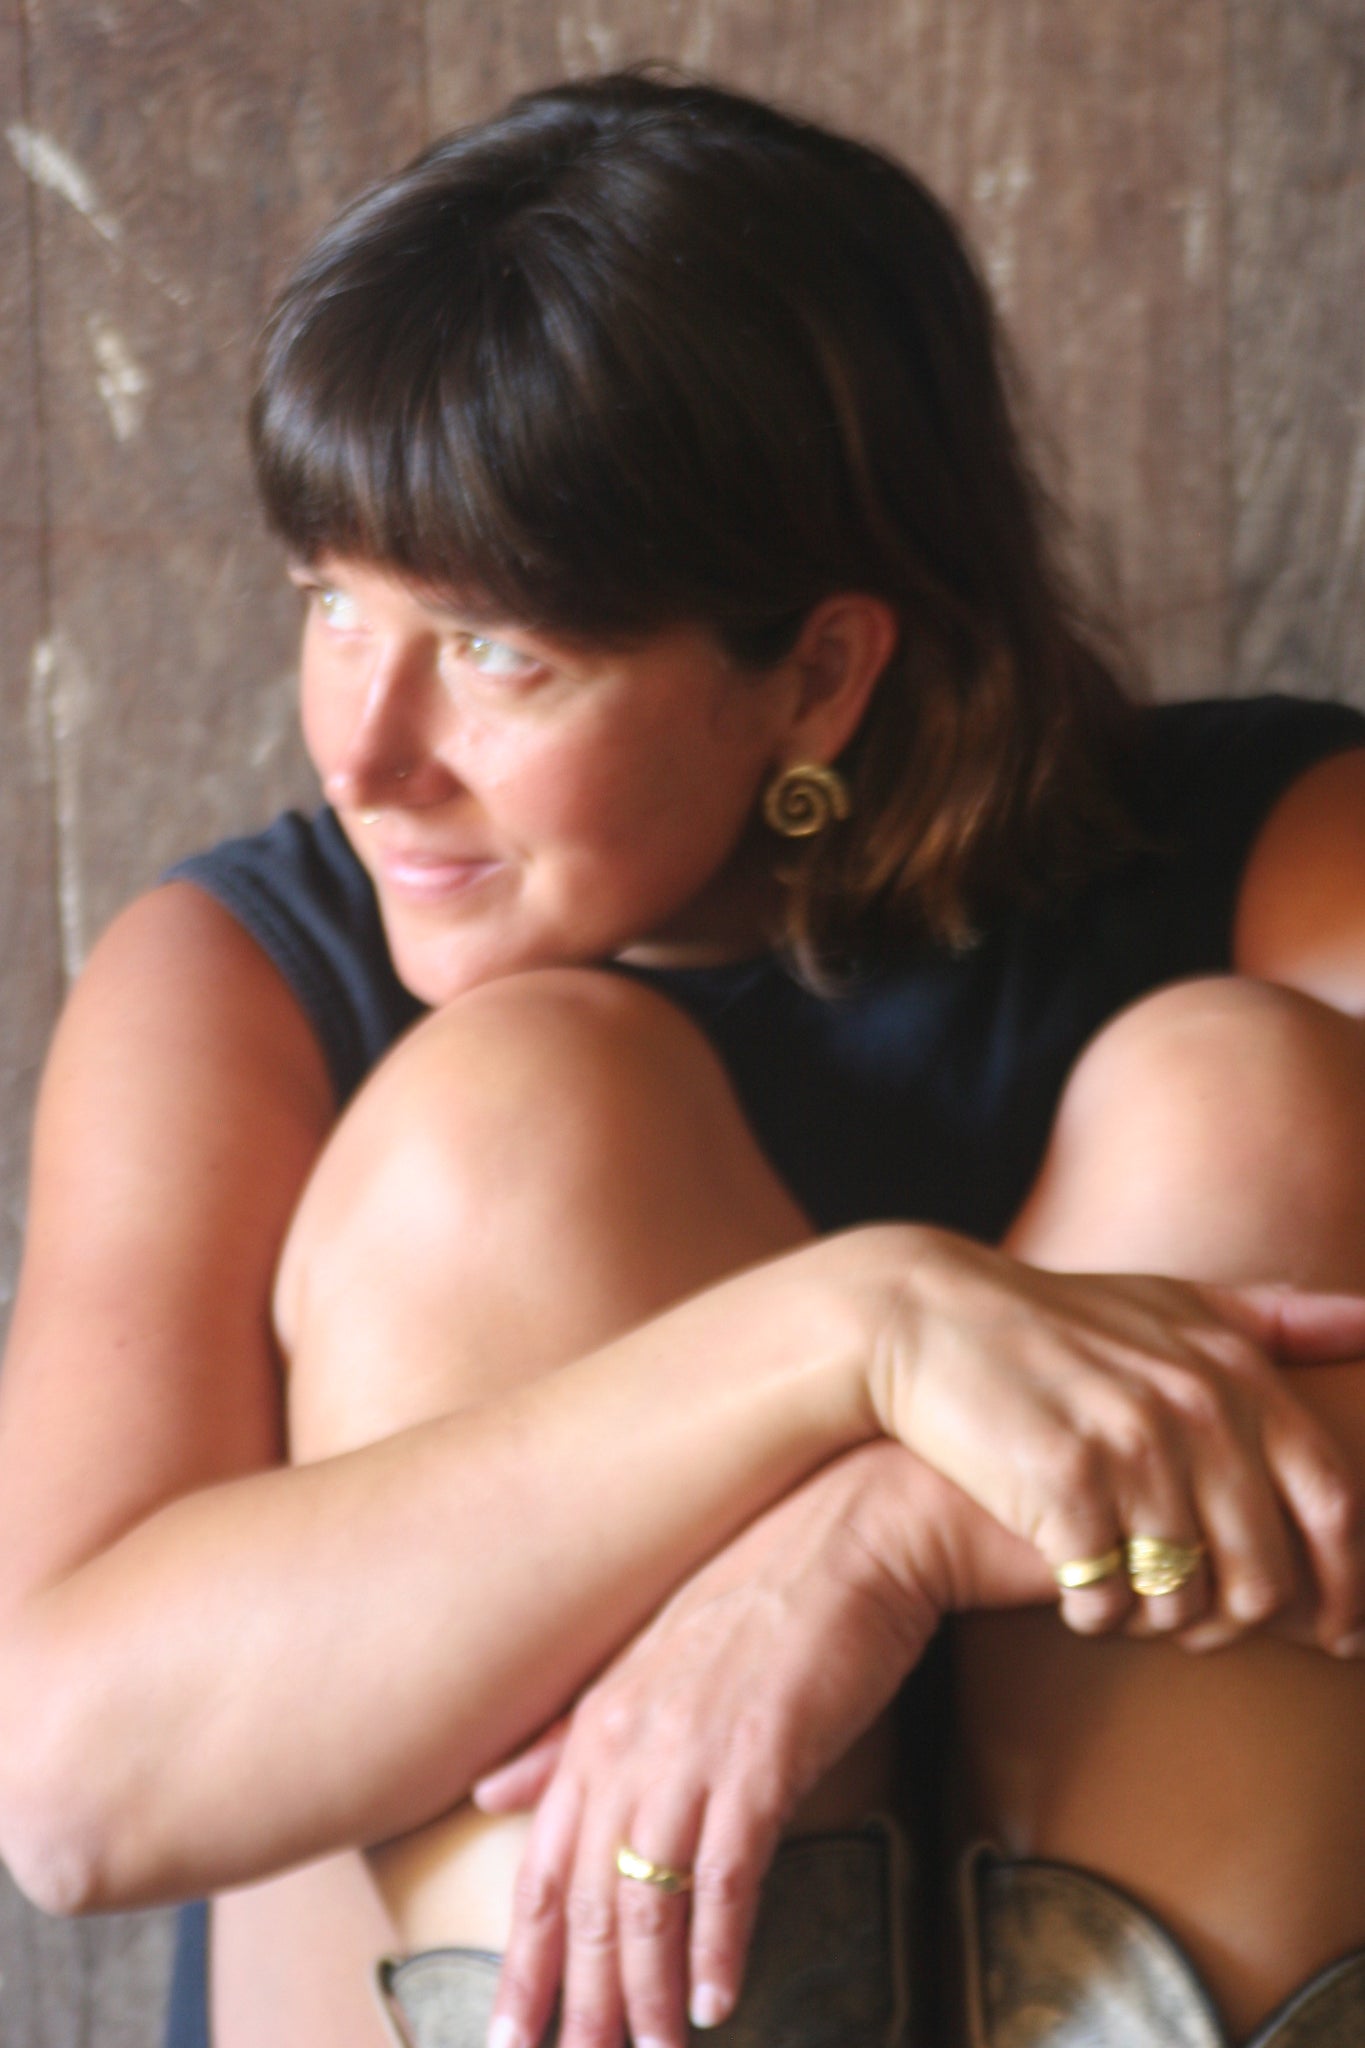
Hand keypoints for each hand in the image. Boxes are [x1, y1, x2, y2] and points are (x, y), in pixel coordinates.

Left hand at [474, 1443, 986, 2047]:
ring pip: (646, 1900)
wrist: (854, 1533)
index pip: (542, 1867)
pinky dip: (718, 1945)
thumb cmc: (759, 1598)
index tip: (511, 2034)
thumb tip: (490, 1794)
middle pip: (586, 1900)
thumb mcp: (649, 1661)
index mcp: (598, 1721)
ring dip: (645, 1993)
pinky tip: (716, 2000)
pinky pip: (728, 1873)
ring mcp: (694, 1749)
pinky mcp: (764, 1756)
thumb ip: (567, 1734)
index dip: (524, 1959)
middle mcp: (630, 1740)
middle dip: (577, 2000)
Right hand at [876, 1229, 1364, 1650]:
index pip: (1334, 1501)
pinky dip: (1093, 1614)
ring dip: (1160, 1622)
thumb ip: (1277, 1317)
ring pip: (1186, 1597)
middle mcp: (1196, 1404)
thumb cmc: (1056, 1317)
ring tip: (1126, 1599)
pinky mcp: (1063, 1481)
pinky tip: (1071, 1590)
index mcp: (1235, 1368)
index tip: (1336, 1634)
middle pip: (1266, 1571)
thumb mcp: (1173, 1299)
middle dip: (1237, 1620)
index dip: (1346, 1583)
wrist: (922, 1313)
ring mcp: (1131, 1443)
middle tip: (1197, 1627)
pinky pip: (1107, 1600)